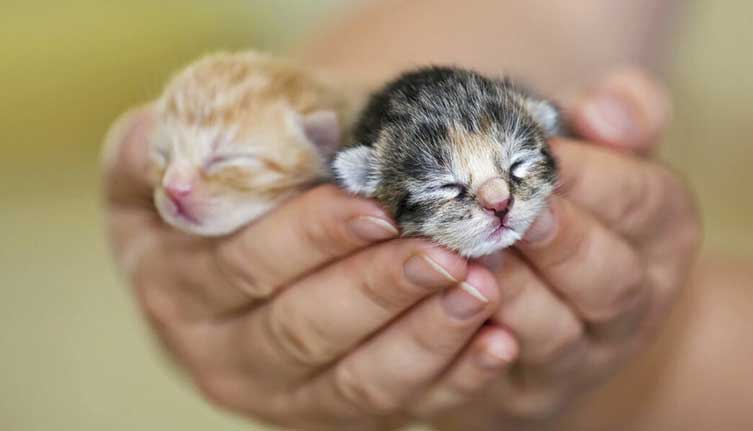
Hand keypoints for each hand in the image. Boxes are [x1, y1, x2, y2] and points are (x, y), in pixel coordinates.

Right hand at [103, 107, 523, 429]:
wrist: (261, 224)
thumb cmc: (241, 172)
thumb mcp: (192, 148)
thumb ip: (173, 143)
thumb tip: (175, 154)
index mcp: (175, 277)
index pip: (245, 264)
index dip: (310, 239)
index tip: (376, 208)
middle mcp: (219, 348)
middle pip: (301, 328)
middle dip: (377, 290)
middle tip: (446, 252)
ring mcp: (280, 390)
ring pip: (353, 381)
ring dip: (423, 337)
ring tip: (480, 290)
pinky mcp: (333, 408)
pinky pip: (394, 405)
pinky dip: (451, 377)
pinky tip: (497, 341)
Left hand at [431, 69, 700, 429]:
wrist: (572, 307)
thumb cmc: (579, 207)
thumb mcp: (610, 154)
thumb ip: (620, 115)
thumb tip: (603, 109)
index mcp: (662, 232)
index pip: (640, 199)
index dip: (589, 175)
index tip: (536, 151)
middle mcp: (636, 301)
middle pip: (608, 277)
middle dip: (555, 239)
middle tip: (501, 205)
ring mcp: (587, 355)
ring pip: (556, 332)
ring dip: (509, 290)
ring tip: (462, 250)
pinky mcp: (535, 391)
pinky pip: (508, 377)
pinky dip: (476, 345)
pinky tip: (445, 305)